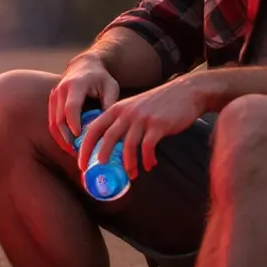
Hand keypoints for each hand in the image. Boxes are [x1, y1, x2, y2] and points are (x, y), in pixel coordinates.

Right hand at [49, 52, 120, 152]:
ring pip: (53, 123)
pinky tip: (69, 145)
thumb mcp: (111, 87)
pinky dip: (59, 135)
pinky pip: (52, 122)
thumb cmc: (101, 77)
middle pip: (59, 118)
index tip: (80, 138)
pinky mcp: (52, 102)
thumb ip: (110, 104)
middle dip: (67, 137)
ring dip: (62, 139)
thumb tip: (109, 126)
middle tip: (79, 152)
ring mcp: (54, 96)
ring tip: (74, 152)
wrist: (85, 66)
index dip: (74, 124)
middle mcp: (61, 90)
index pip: (71, 107)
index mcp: (76, 85)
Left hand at [77, 75, 212, 183]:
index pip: (94, 128)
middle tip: (99, 172)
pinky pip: (148, 148)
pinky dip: (147, 159)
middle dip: (101, 157)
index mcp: (117, 109)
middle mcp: (127, 113)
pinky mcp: (158, 125)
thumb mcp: (134, 107)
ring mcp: (142, 118)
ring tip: (132, 174)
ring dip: (128, 164)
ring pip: (128, 146)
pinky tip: (150, 165)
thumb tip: (111, 148)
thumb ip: (121, 123)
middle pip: (107, 138)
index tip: (81, 163)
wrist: (185, 92)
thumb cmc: (158, 103)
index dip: (85, 147)